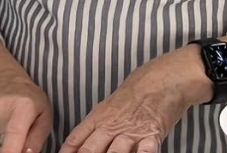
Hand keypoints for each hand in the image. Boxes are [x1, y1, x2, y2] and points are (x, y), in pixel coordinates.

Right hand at [0, 70, 52, 152]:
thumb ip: (37, 139)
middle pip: (0, 147)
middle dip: (9, 150)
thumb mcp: (43, 115)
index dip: (11, 151)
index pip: (13, 134)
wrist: (0, 78)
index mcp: (22, 109)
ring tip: (4, 131)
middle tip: (16, 139)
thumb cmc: (27, 98)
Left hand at [60, 60, 191, 152]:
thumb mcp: (107, 109)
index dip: (67, 151)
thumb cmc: (132, 96)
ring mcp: (131, 132)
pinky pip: (144, 151)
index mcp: (97, 119)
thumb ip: (94, 128)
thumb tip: (79, 145)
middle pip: (91, 149)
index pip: (76, 139)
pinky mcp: (152, 134)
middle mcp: (111, 126)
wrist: (159, 81)